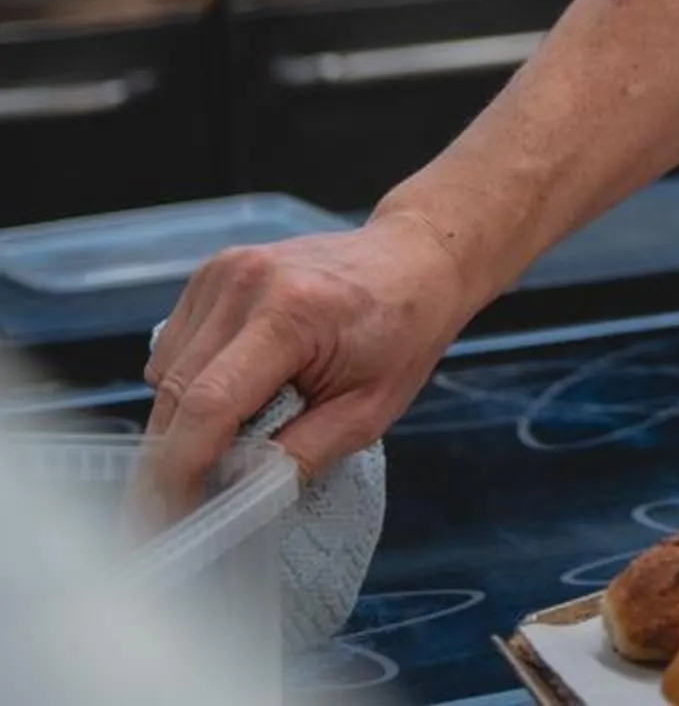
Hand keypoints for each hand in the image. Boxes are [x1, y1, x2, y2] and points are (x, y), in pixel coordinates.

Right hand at [140, 207, 478, 513]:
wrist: (416, 258)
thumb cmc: (404, 328)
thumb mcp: (369, 410)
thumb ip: (301, 456)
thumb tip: (238, 498)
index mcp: (292, 314)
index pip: (209, 404)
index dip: (180, 469)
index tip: (169, 517)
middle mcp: (246, 284)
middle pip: (177, 393)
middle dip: (171, 458)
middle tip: (181, 507)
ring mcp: (224, 272)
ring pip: (165, 374)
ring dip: (180, 420)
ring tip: (229, 436)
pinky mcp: (212, 272)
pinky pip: (173, 348)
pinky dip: (188, 383)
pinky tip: (234, 387)